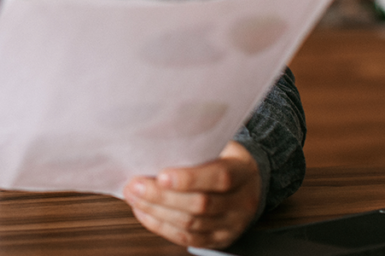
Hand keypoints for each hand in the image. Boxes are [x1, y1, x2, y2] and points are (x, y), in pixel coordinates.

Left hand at [122, 141, 261, 248]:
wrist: (251, 183)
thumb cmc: (224, 158)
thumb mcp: (220, 145)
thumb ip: (196, 146)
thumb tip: (155, 143)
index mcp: (244, 171)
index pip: (219, 177)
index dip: (190, 179)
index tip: (161, 175)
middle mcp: (243, 202)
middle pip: (200, 205)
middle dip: (162, 196)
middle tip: (135, 184)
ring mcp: (232, 225)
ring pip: (191, 225)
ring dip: (156, 211)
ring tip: (134, 196)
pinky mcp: (220, 239)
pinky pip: (188, 239)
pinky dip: (161, 226)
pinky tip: (144, 211)